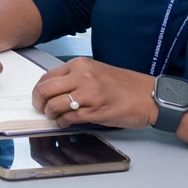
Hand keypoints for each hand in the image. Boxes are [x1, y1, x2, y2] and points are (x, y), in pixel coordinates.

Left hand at [31, 58, 158, 128]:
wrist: (150, 96)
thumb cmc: (124, 85)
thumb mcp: (96, 72)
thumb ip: (74, 78)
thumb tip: (52, 90)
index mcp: (80, 65)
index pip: (46, 77)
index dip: (38, 90)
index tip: (39, 98)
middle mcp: (82, 77)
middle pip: (45, 91)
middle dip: (38, 103)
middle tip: (41, 109)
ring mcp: (89, 94)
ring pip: (54, 106)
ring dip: (51, 114)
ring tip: (56, 117)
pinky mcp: (96, 111)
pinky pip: (69, 119)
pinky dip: (63, 122)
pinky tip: (67, 122)